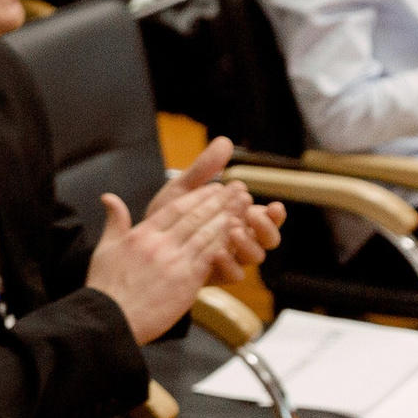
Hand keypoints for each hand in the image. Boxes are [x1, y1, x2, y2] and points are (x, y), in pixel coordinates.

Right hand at [84, 165, 259, 343]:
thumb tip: (108, 197)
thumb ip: (114, 221)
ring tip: (244, 206)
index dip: (198, 195)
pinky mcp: (186, 282)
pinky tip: (238, 235)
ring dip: (228, 217)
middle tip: (237, 189)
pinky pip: (210, 257)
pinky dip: (225, 243)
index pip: (175, 208)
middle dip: (219, 201)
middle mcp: (159, 244)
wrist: (110, 319)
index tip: (214, 187)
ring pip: (207, 234)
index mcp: (141, 234)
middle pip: (195, 216)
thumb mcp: (105, 249)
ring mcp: (174, 262)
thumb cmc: (105, 288)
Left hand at [143, 137, 283, 282]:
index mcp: (240, 218)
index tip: (274, 205)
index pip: (269, 217)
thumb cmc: (169, 214)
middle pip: (270, 240)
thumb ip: (204, 169)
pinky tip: (218, 252)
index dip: (276, 214)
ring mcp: (229, 258)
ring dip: (248, 243)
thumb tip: (225, 141)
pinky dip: (229, 264)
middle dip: (266, 228)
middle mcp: (240, 240)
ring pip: (255, 257)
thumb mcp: (185, 189)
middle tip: (251, 214)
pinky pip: (233, 275)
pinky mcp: (214, 274)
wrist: (142, 244)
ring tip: (233, 229)